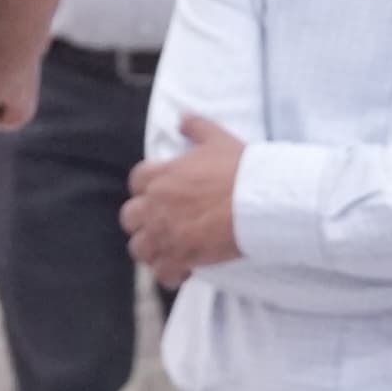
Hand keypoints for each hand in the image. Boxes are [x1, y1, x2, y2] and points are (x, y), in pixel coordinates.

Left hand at [123, 116, 244, 285]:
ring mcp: (166, 233)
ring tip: (171, 250)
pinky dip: (169, 273)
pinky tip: (182, 271)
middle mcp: (157, 204)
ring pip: (140, 247)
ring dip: (153, 249)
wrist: (261, 200)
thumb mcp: (217, 139)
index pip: (136, 181)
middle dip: (143, 221)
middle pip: (130, 217)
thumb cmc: (241, 169)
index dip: (146, 189)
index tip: (160, 195)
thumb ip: (196, 127)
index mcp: (162, 175)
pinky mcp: (181, 256)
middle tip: (162, 224)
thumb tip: (182, 118)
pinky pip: (162, 272)